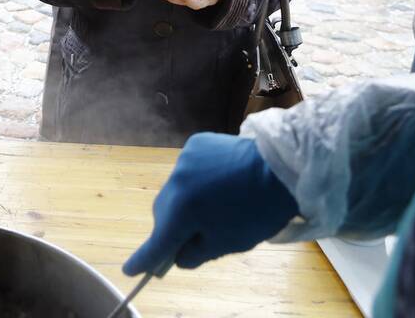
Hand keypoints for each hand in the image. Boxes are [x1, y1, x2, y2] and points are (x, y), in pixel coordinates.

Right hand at [123, 133, 298, 275]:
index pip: (157, 242)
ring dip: (186, 201)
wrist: (283, 167)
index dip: (143, 259)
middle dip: (174, 226)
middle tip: (195, 234)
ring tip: (216, 201)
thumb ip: (194, 253)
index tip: (131, 270)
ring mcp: (183, 160)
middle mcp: (174, 183)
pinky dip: (195, 180)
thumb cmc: (258, 212)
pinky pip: (187, 170)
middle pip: (164, 214)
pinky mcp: (195, 144)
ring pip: (175, 190)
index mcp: (182, 211)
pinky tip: (219, 180)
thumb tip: (177, 253)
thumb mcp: (228, 244)